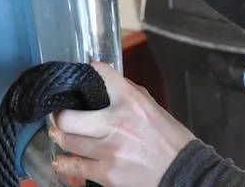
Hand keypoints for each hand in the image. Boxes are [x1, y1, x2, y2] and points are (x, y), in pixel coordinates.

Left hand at [50, 61, 194, 186]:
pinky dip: (64, 164)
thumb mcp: (153, 108)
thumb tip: (107, 85)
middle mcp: (116, 122)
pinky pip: (75, 167)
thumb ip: (129, 94)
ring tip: (60, 135)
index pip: (100, 74)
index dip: (89, 71)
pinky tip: (61, 160)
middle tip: (60, 116)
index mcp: (131, 101)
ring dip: (61, 137)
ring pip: (67, 141)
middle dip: (60, 115)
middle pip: (69, 117)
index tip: (81, 76)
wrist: (183, 172)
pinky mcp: (107, 174)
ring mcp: (110, 150)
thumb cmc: (171, 140)